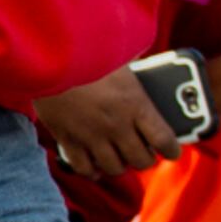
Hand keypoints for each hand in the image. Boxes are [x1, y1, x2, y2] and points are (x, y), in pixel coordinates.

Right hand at [33, 70, 180, 175]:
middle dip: (145, 159)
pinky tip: (95, 166)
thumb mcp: (120, 57)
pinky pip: (84, 168)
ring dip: (120, 165)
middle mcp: (117, 126)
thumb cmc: (87, 51)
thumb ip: (135, 67)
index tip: (172, 151)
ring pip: (115, 168)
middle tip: (143, 152)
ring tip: (119, 158)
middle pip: (141, 160)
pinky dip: (92, 170)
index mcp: (136, 104)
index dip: (172, 150)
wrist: (48, 57)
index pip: (164, 140)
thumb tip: (144, 61)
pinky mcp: (68, 140)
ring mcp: (92, 136)